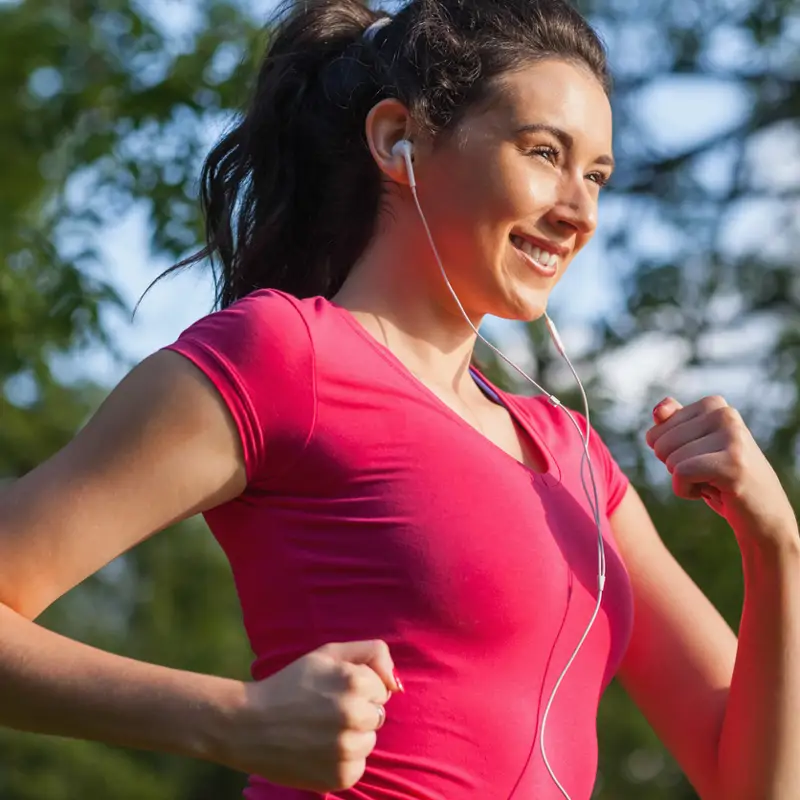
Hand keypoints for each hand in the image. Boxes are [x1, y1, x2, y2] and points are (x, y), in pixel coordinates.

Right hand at [222, 640, 401, 791]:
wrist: (249, 725)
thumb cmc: (292, 684)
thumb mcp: (329, 653)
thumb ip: (372, 653)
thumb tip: (398, 684)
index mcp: (355, 682)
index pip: (381, 688)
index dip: (358, 687)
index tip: (332, 689)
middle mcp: (354, 715)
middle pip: (378, 715)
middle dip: (357, 711)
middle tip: (325, 710)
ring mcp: (347, 749)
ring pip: (369, 741)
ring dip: (351, 737)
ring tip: (319, 730)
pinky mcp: (341, 776)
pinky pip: (358, 765)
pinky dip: (342, 760)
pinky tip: (317, 749)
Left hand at [646, 395, 797, 548]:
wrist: (763, 515)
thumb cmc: (721, 479)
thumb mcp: (693, 447)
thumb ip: (673, 423)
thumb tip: (658, 411)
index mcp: (713, 404)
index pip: (658, 429)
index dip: (670, 453)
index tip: (701, 458)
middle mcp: (725, 414)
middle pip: (661, 444)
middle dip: (675, 466)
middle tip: (709, 473)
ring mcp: (732, 437)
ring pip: (670, 459)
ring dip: (685, 481)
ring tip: (715, 482)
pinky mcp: (733, 463)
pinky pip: (680, 474)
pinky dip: (686, 491)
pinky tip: (715, 492)